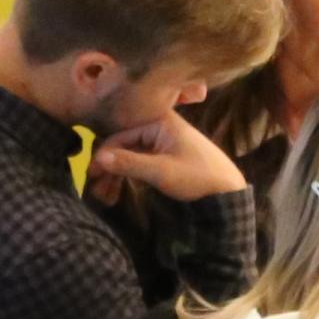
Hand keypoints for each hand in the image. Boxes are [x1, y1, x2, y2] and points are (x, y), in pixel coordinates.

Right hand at [86, 111, 247, 204]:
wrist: (227, 192)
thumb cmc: (197, 177)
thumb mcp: (161, 171)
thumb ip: (130, 163)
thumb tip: (97, 159)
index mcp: (159, 121)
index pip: (120, 136)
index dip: (103, 156)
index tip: (91, 177)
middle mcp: (158, 126)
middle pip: (122, 145)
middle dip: (108, 169)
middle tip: (95, 191)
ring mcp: (161, 141)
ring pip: (129, 156)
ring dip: (116, 175)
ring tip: (105, 197)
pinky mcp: (164, 155)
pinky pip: (138, 162)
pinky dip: (127, 176)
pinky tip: (117, 193)